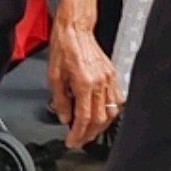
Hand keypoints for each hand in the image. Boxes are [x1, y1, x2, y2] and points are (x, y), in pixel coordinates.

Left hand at [47, 12, 119, 146]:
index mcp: (84, 83)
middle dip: (88, 134)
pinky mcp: (112, 75)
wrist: (75, 29)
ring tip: (89, 130)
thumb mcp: (53, 76)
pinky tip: (101, 114)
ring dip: (100, 125)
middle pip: (99, 119)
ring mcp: (109, 79)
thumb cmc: (64, 47)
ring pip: (111, 112)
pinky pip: (117, 99)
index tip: (71, 141)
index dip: (77, 134)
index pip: (83, 118)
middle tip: (79, 139)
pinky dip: (110, 111)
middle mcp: (99, 82)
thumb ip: (60, 100)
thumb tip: (64, 118)